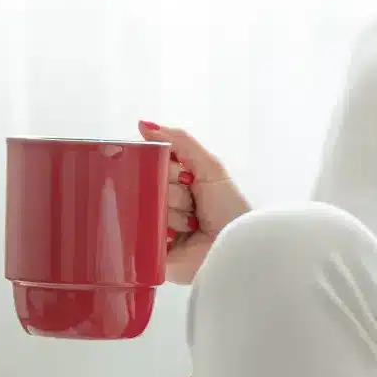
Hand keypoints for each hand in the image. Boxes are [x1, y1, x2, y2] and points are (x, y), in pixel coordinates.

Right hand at [139, 120, 251, 284]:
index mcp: (180, 183)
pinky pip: (139, 235)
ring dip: (169, 215)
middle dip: (171, 193)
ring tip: (189, 226)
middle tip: (191, 204)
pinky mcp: (155, 251)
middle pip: (149, 186)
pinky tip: (173, 237)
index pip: (156, 166)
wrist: (236, 248)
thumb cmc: (229, 208)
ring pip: (145, 210)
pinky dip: (155, 232)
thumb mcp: (210, 167)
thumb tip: (143, 125)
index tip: (186, 177)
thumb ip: (180, 142)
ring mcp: (161, 227)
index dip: (167, 169)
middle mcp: (168, 203)